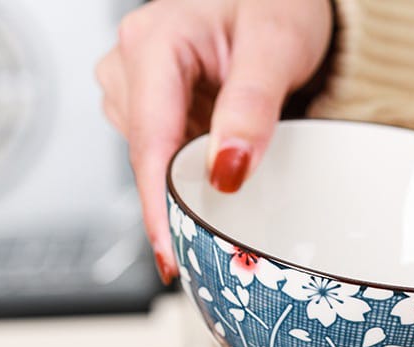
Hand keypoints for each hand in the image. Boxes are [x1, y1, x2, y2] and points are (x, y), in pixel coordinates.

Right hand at [96, 0, 332, 281]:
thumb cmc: (279, 5)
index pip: (151, 143)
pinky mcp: (152, 103)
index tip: (170, 254)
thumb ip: (251, 107)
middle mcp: (133, 61)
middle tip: (223, 229)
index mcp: (153, 42)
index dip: (159, 206)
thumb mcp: (276, 47)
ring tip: (233, 161)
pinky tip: (216, 154)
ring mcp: (138, 84)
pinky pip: (164, 152)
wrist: (281, 1)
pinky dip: (191, 165)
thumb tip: (225, 172)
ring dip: (189, 176)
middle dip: (181, 196)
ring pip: (154, 159)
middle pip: (148, 157)